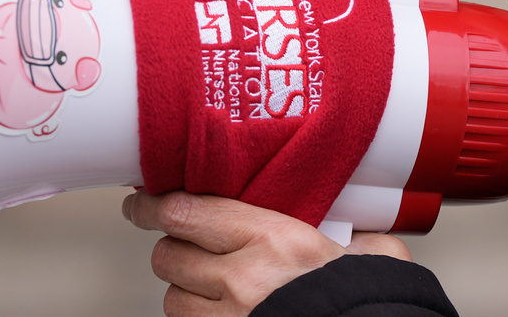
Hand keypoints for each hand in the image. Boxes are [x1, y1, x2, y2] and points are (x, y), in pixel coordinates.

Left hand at [123, 190, 411, 315]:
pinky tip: (222, 311)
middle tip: (193, 243)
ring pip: (173, 296)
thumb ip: (344, 228)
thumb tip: (351, 221)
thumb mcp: (362, 250)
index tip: (143, 201)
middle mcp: (243, 279)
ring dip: (186, 289)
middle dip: (176, 248)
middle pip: (169, 254)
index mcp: (273, 238)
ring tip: (216, 284)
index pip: (184, 211)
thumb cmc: (365, 302)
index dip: (152, 206)